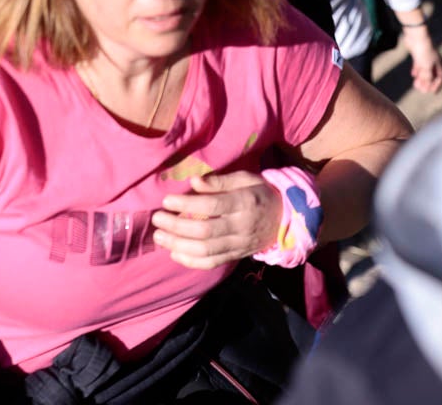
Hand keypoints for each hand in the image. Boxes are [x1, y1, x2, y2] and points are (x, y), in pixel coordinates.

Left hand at [151, 170, 281, 269]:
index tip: (166, 200)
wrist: (285, 219)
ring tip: (159, 237)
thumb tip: (194, 182)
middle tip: (157, 219)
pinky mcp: (236, 256)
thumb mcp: (245, 178)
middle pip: (204, 231)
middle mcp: (241, 227)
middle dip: (176, 226)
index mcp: (243, 203)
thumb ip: (220, 181)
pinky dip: (191, 261)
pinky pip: (212, 263)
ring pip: (206, 250)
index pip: (211, 206)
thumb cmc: (260, 192)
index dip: (186, 204)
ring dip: (179, 245)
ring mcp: (238, 245)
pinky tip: (174, 253)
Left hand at [404, 30, 441, 93]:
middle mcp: (434, 61)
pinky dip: (417, 70)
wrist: (416, 36)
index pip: (441, 77)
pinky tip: (413, 75)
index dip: (437, 85)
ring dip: (421, 78)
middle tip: (421, 89)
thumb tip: (426, 88)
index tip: (432, 92)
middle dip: (427, 83)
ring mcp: (425, 57)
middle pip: (432, 74)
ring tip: (415, 84)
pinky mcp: (418, 54)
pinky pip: (418, 64)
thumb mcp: (426, 67)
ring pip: (424, 70)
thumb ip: (427, 78)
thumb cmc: (423, 51)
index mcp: (439, 63)